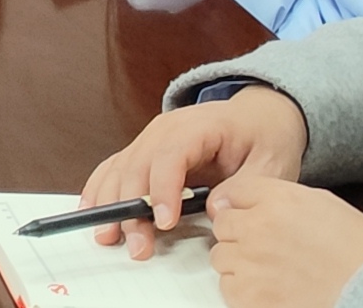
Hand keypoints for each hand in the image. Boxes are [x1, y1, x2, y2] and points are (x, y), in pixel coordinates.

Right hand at [82, 86, 310, 260]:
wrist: (257, 117)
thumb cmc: (263, 138)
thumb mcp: (270, 163)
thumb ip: (244, 187)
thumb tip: (213, 209)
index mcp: (198, 126)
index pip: (171, 154)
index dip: (163, 189)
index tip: (165, 223)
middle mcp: (165, 129)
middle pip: (138, 166)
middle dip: (132, 208)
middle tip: (139, 246)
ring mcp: (150, 139)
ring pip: (120, 169)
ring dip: (111, 204)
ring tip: (110, 237)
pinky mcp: (144, 152)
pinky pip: (115, 167)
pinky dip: (100, 189)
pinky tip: (92, 210)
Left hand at [207, 174, 362, 307]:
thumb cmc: (361, 252)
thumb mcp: (323, 204)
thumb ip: (278, 197)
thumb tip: (247, 201)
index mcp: (278, 200)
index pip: (232, 193)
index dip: (239, 207)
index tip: (246, 216)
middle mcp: (258, 227)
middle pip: (222, 225)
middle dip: (239, 235)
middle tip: (266, 248)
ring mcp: (251, 264)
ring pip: (221, 257)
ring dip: (239, 263)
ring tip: (272, 271)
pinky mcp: (250, 298)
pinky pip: (228, 288)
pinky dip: (243, 290)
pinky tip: (270, 289)